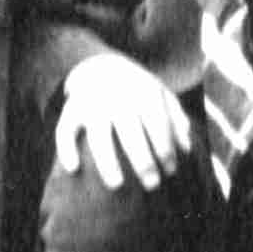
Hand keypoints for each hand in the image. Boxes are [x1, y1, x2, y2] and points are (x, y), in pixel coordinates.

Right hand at [53, 55, 193, 191]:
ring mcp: (93, 104)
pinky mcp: (71, 110)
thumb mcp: (161, 96)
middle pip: (131, 133)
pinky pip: (64, 131)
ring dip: (107, 160)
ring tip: (117, 186)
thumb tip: (188, 150)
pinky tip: (73, 169)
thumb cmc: (138, 91)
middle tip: (153, 185)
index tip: (171, 172)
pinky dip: (66, 148)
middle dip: (143, 160)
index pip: (157, 124)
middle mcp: (117, 98)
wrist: (101, 66)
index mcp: (144, 93)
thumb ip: (177, 119)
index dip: (165, 148)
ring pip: (98, 136)